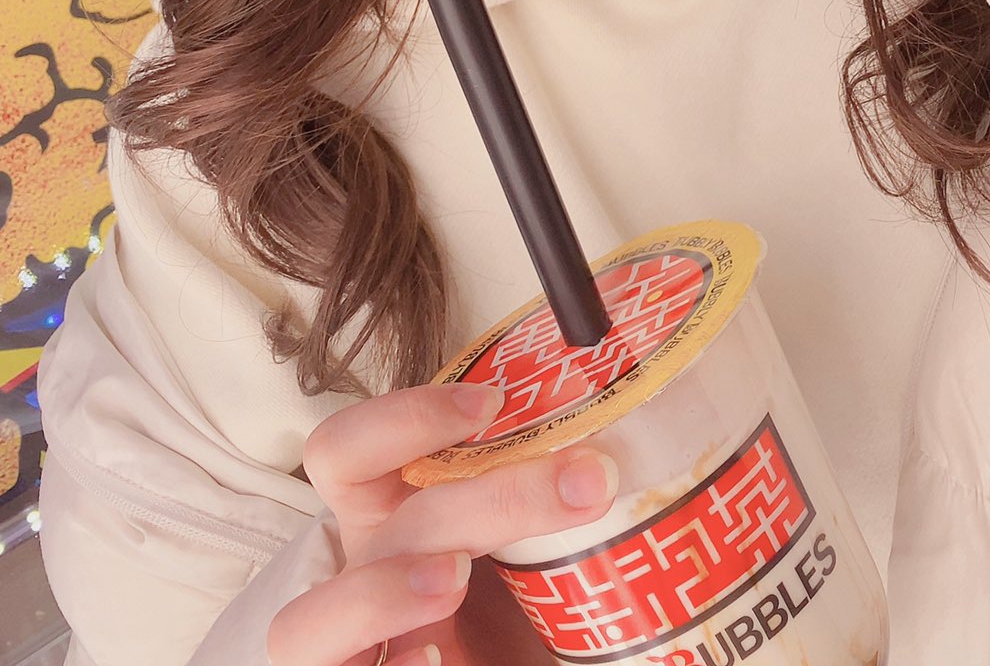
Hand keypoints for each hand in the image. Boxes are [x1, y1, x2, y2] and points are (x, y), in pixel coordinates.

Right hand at [266, 382, 616, 665]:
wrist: (512, 663)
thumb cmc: (523, 609)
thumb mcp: (537, 546)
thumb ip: (560, 497)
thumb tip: (632, 448)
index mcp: (392, 518)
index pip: (349, 450)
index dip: (407, 416)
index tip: (494, 402)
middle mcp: (362, 579)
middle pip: (390, 523)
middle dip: (487, 496)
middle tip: (583, 484)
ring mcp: (353, 647)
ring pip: (305, 621)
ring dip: (380, 592)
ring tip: (455, 580)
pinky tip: (432, 660)